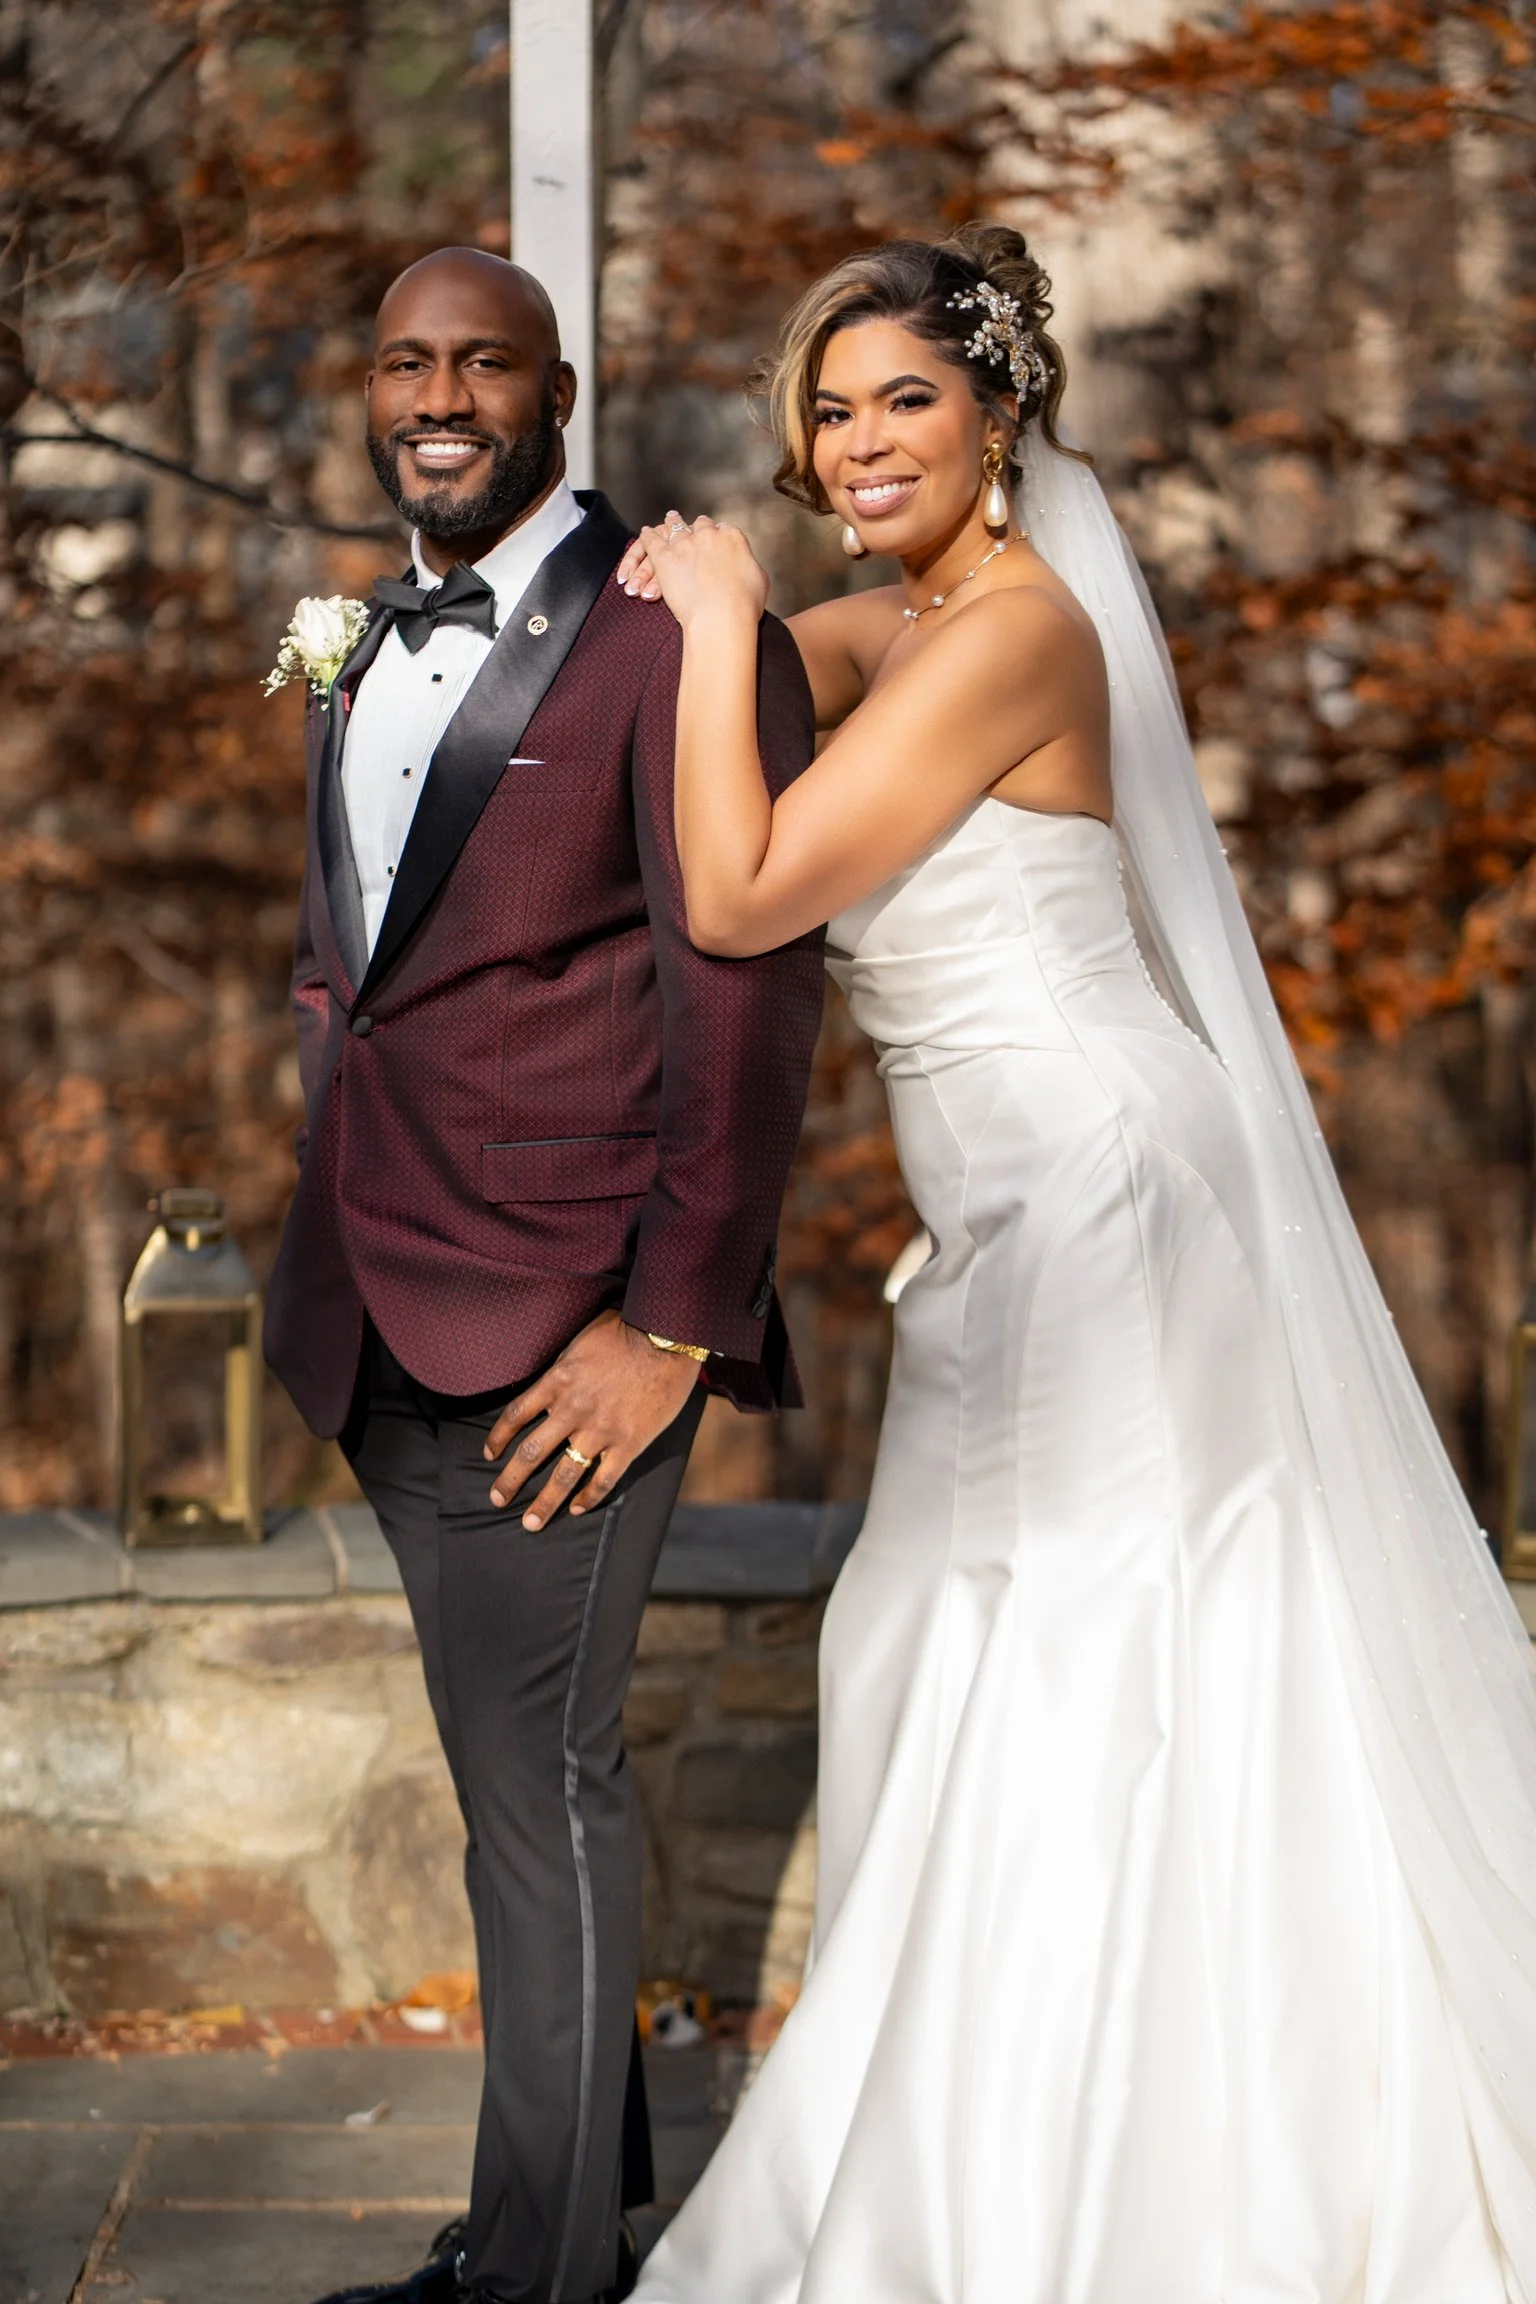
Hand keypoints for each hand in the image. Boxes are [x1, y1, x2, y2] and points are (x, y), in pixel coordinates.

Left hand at [483, 1309, 701, 1528]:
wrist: (667, 1336)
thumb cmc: (626, 1329)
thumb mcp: (581, 1340)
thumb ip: (563, 1366)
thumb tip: (551, 1381)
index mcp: (557, 1381)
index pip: (516, 1415)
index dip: (499, 1437)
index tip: (489, 1454)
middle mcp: (572, 1410)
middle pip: (532, 1453)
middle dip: (511, 1480)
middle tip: (497, 1499)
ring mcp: (600, 1430)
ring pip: (564, 1474)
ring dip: (544, 1502)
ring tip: (531, 1523)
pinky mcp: (629, 1443)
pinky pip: (604, 1478)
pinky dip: (589, 1497)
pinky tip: (578, 1509)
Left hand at [618, 512, 769, 630]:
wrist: (721, 617)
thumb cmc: (744, 605)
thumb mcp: (759, 581)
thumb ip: (750, 566)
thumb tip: (747, 565)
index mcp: (733, 538)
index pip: (724, 530)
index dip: (719, 537)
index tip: (718, 543)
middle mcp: (709, 535)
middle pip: (700, 525)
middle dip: (697, 529)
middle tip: (693, 533)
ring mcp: (685, 544)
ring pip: (675, 526)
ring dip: (672, 524)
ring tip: (668, 522)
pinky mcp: (665, 558)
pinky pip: (652, 540)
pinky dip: (648, 536)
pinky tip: (646, 533)